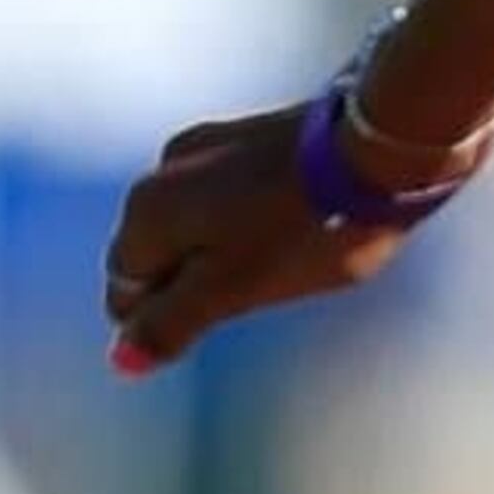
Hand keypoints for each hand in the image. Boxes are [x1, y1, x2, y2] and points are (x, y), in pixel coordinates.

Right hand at [103, 105, 416, 372]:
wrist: (372, 148)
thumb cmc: (301, 229)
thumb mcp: (233, 289)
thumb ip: (172, 322)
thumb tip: (122, 359)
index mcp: (147, 212)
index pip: (124, 288)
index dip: (163, 318)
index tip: (213, 323)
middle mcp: (161, 170)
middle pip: (155, 253)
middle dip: (189, 284)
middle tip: (252, 295)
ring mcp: (204, 145)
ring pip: (192, 223)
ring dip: (218, 253)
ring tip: (277, 264)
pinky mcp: (248, 134)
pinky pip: (226, 196)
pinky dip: (243, 222)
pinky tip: (287, 230)